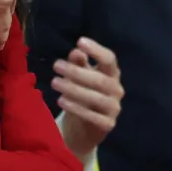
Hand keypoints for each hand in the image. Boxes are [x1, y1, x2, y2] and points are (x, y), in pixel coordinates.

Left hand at [51, 37, 123, 160]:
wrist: (82, 128)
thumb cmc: (81, 95)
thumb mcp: (78, 77)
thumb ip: (78, 64)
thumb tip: (77, 51)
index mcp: (111, 74)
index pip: (109, 59)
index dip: (97, 50)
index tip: (80, 41)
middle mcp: (116, 90)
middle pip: (99, 79)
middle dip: (76, 72)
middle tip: (56, 66)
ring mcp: (114, 108)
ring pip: (96, 97)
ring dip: (73, 89)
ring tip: (54, 83)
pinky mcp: (108, 124)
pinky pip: (93, 116)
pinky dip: (76, 108)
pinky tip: (61, 101)